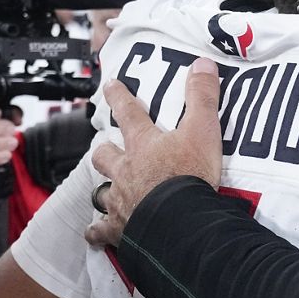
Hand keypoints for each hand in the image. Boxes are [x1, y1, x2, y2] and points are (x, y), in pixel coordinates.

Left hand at [85, 58, 222, 247]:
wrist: (180, 220)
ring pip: (102, 191)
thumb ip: (202, 97)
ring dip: (104, 189)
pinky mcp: (120, 228)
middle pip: (105, 154)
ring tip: (107, 191)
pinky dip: (98, 231)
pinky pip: (102, 230)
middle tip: (108, 148)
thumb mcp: (203, 130)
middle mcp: (126, 169)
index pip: (128, 112)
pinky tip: (95, 233)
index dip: (119, 96)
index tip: (110, 86)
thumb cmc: (190, 175)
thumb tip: (202, 64)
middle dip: (105, 149)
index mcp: (143, 144)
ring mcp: (121, 200)